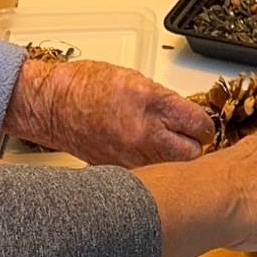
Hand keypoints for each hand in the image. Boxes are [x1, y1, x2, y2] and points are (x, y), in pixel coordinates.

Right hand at [4, 59, 213, 165]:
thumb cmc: (87, 87)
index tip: (201, 126)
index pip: (200, 125)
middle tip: (188, 140)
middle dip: (194, 147)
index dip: (204, 126)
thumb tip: (187, 117)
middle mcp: (145, 133)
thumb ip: (165, 101)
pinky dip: (153, 171)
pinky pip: (150, 177)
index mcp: (151, 102)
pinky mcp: (121, 172)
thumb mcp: (135, 79)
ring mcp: (133, 156)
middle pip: (194, 154)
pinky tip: (145, 159)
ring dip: (174, 162)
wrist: (53, 105)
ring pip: (174, 171)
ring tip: (165, 150)